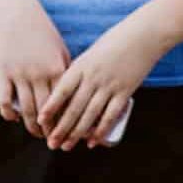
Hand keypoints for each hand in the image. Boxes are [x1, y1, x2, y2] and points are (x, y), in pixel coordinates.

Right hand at [0, 0, 70, 139]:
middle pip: (47, 111)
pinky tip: (13, 118)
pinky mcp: (3, 72)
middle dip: (52, 130)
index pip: (65, 104)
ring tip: (37, 134)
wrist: (16, 13)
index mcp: (57, 69)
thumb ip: (66, 71)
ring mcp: (19, 74)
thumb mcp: (60, 50)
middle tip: (55, 140)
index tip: (72, 132)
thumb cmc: (42, 31)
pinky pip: (5, 99)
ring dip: (32, 126)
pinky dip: (8, 112)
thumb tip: (73, 93)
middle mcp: (39, 75)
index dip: (68, 121)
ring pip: (27, 109)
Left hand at [37, 20, 161, 150]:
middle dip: (60, 127)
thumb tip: (64, 92)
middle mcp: (92, 78)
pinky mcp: (125, 92)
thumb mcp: (89, 55)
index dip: (50, 107)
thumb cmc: (112, 43)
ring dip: (77, 133)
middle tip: (51, 142)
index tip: (40, 121)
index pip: (61, 91)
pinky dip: (101, 130)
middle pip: (73, 107)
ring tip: (66, 146)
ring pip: (90, 115)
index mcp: (79, 66)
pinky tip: (92, 142)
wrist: (141, 36)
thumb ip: (77, 72)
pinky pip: (111, 115)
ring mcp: (109, 86)